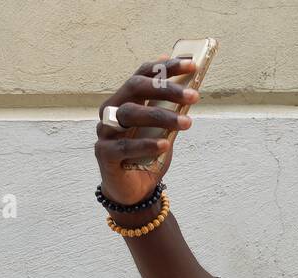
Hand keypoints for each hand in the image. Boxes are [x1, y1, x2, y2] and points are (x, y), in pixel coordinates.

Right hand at [95, 53, 199, 206]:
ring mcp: (105, 131)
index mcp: (125, 99)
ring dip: (161, 117)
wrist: (133, 192)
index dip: (165, 67)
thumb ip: (171, 113)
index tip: (191, 64)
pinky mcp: (104, 153)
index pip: (143, 75)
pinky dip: (146, 145)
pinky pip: (125, 146)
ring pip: (130, 114)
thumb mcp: (163, 131)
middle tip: (193, 96)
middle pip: (135, 88)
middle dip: (166, 89)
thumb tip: (191, 93)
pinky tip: (164, 145)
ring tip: (186, 123)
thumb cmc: (147, 157)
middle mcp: (111, 110)